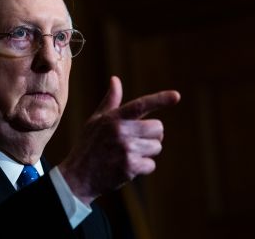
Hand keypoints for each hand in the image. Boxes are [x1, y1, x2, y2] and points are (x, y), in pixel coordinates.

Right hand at [58, 76, 180, 204]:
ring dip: (147, 152)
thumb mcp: (95, 121)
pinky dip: (143, 167)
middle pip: (157, 128)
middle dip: (151, 135)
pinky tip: (127, 167)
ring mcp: (126, 149)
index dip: (160, 100)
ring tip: (128, 155)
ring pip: (156, 147)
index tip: (176, 96)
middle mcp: (120, 131)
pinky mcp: (130, 167)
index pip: (140, 104)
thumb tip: (115, 79)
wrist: (77, 176)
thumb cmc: (88, 146)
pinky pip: (151, 164)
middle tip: (135, 141)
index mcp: (113, 118)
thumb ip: (110, 101)